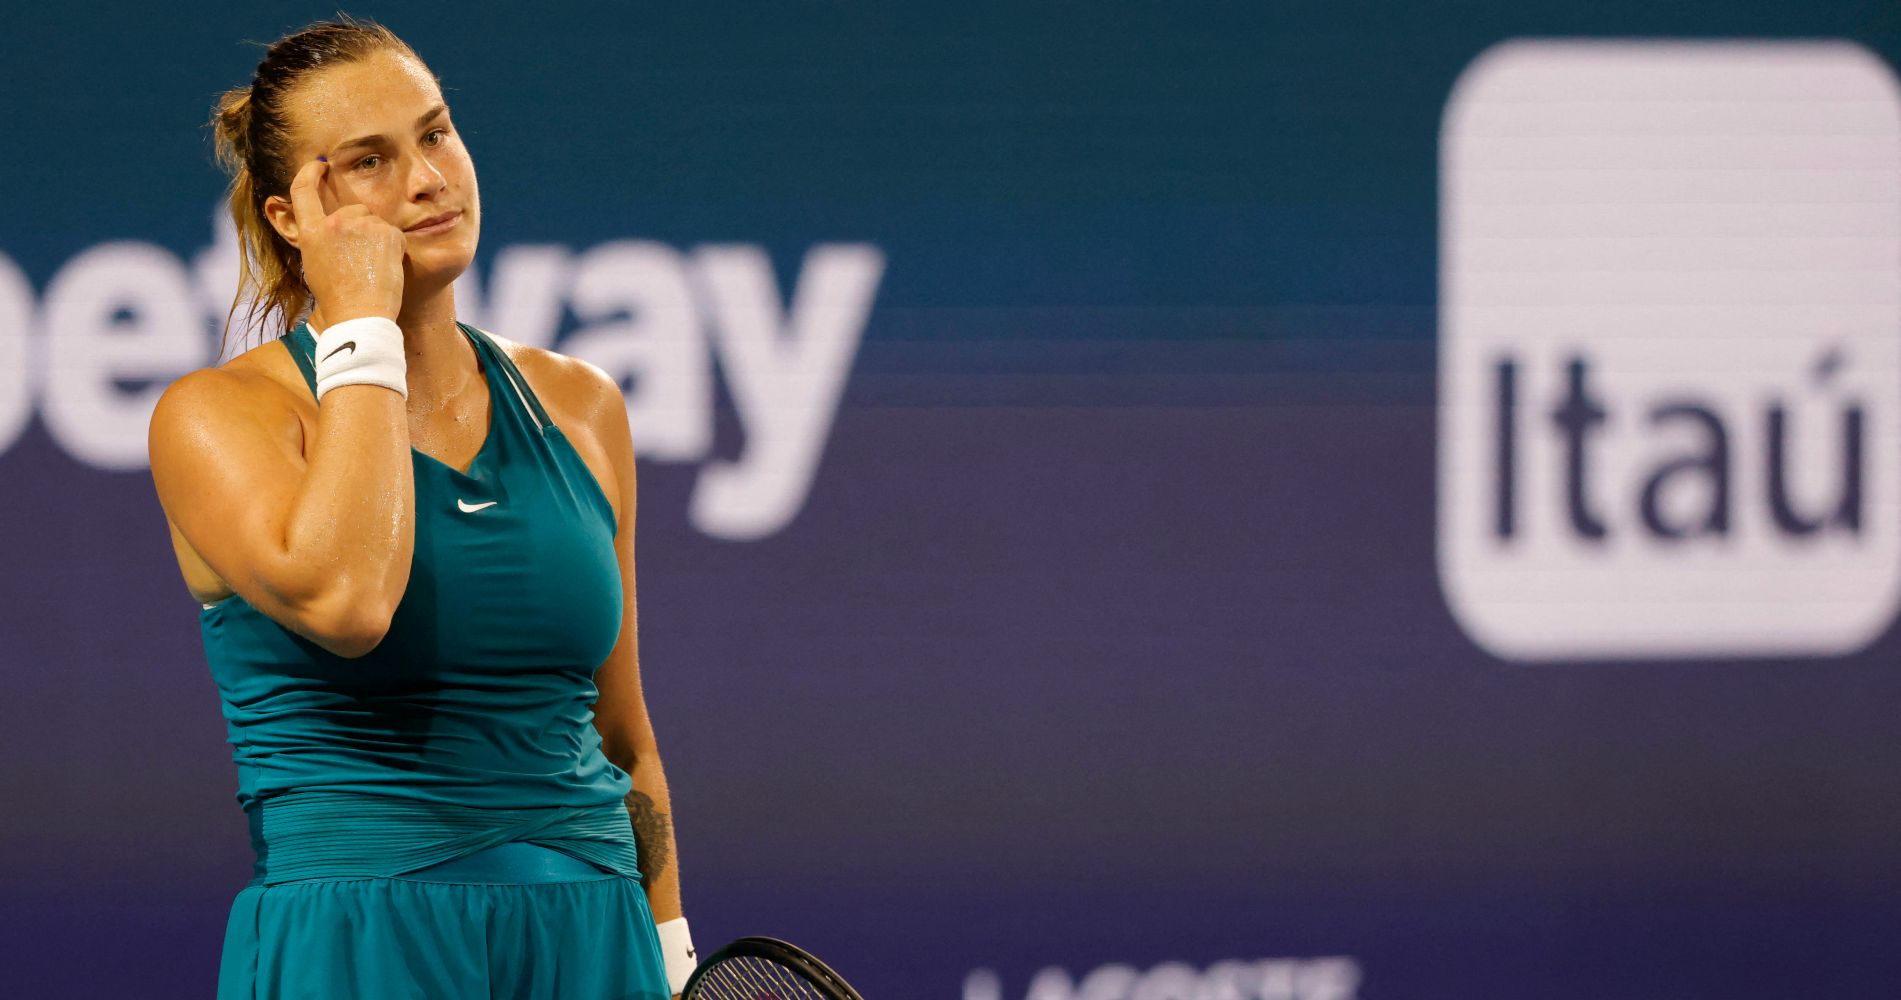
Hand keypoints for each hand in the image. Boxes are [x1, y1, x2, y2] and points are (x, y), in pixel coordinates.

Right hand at [288, 157, 406, 323]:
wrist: (359, 315)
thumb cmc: (337, 298)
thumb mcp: (315, 264)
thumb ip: (319, 239)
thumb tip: (326, 226)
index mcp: (310, 232)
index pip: (303, 190)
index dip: (311, 172)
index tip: (320, 164)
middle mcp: (333, 223)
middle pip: (353, 210)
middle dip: (362, 227)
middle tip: (362, 260)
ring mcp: (361, 226)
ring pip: (375, 222)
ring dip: (378, 239)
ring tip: (372, 268)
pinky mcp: (387, 232)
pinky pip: (394, 233)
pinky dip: (394, 248)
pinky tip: (386, 268)